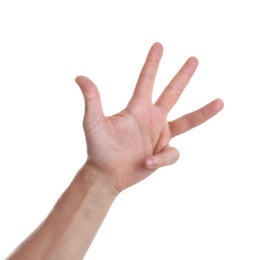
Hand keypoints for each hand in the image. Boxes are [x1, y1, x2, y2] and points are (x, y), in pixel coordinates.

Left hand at [75, 42, 223, 191]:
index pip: (147, 80)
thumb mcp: (93, 123)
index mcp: (138, 108)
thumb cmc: (98, 148)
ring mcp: (160, 135)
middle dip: (183, 76)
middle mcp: (152, 118)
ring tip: (220, 102)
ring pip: (187, 121)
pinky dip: (162, 158)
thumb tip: (80, 77)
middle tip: (194, 59)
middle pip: (172, 93)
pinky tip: (148, 162)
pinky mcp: (164, 151)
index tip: (159, 45)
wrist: (107, 174)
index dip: (153, 63)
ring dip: (203, 112)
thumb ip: (92, 101)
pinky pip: (171, 154)